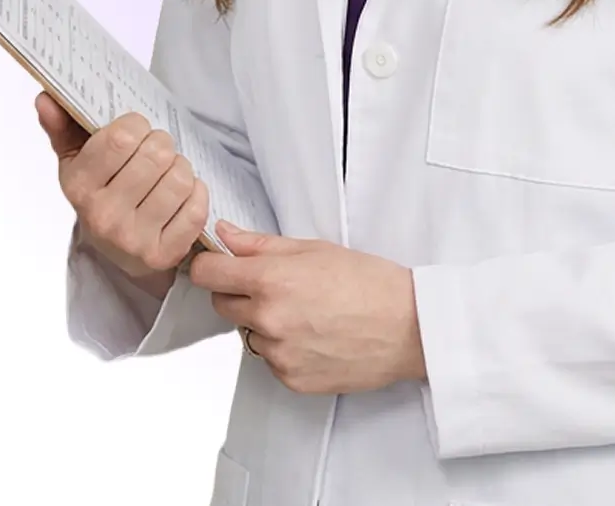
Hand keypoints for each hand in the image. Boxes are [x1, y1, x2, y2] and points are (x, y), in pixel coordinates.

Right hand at [35, 93, 208, 289]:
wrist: (119, 254)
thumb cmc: (101, 194)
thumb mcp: (78, 161)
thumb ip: (62, 126)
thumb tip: (46, 97)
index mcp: (79, 187)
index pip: (122, 136)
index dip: (137, 124)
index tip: (134, 131)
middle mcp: (103, 217)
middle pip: (157, 153)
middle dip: (162, 144)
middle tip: (154, 154)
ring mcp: (133, 240)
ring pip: (180, 177)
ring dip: (181, 168)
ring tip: (166, 175)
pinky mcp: (164, 256)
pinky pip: (197, 207)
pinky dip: (196, 194)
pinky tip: (181, 198)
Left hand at [189, 222, 426, 394]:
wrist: (407, 327)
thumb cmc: (370, 283)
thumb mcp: (315, 248)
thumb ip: (261, 244)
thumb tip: (226, 235)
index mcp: (271, 279)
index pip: (207, 274)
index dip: (209, 265)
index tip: (216, 264)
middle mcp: (268, 319)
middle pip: (222, 305)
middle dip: (239, 292)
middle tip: (276, 285)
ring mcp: (277, 353)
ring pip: (247, 334)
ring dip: (264, 322)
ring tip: (305, 312)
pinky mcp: (289, 379)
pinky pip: (270, 360)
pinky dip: (284, 348)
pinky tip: (314, 335)